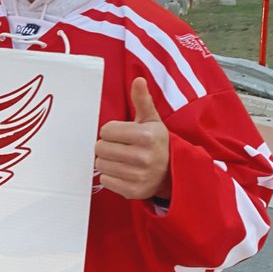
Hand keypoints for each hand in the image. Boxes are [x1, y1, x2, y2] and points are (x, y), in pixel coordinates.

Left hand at [94, 78, 170, 200]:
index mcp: (146, 136)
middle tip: (119, 147)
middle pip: (100, 148)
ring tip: (121, 159)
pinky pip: (105, 180)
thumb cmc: (156, 142)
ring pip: (101, 165)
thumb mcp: (151, 119)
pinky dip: (110, 176)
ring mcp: (139, 176)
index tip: (122, 134)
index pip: (106, 131)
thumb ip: (142, 100)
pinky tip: (122, 171)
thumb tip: (138, 80)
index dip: (110, 131)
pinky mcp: (133, 191)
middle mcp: (143, 157)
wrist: (171, 171)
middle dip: (106, 146)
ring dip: (107, 161)